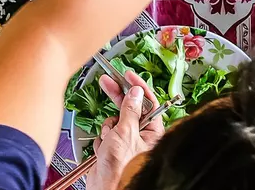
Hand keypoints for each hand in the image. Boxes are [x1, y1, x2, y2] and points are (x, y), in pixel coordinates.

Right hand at [88, 73, 162, 189]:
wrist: (106, 188)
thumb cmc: (122, 168)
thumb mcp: (126, 133)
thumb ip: (130, 110)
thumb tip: (136, 92)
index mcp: (153, 132)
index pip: (147, 103)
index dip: (137, 87)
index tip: (128, 75)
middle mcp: (141, 136)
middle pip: (130, 109)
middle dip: (118, 99)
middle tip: (107, 82)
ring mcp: (125, 142)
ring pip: (114, 122)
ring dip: (108, 128)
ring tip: (109, 141)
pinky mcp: (112, 149)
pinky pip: (105, 134)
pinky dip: (102, 140)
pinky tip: (103, 150)